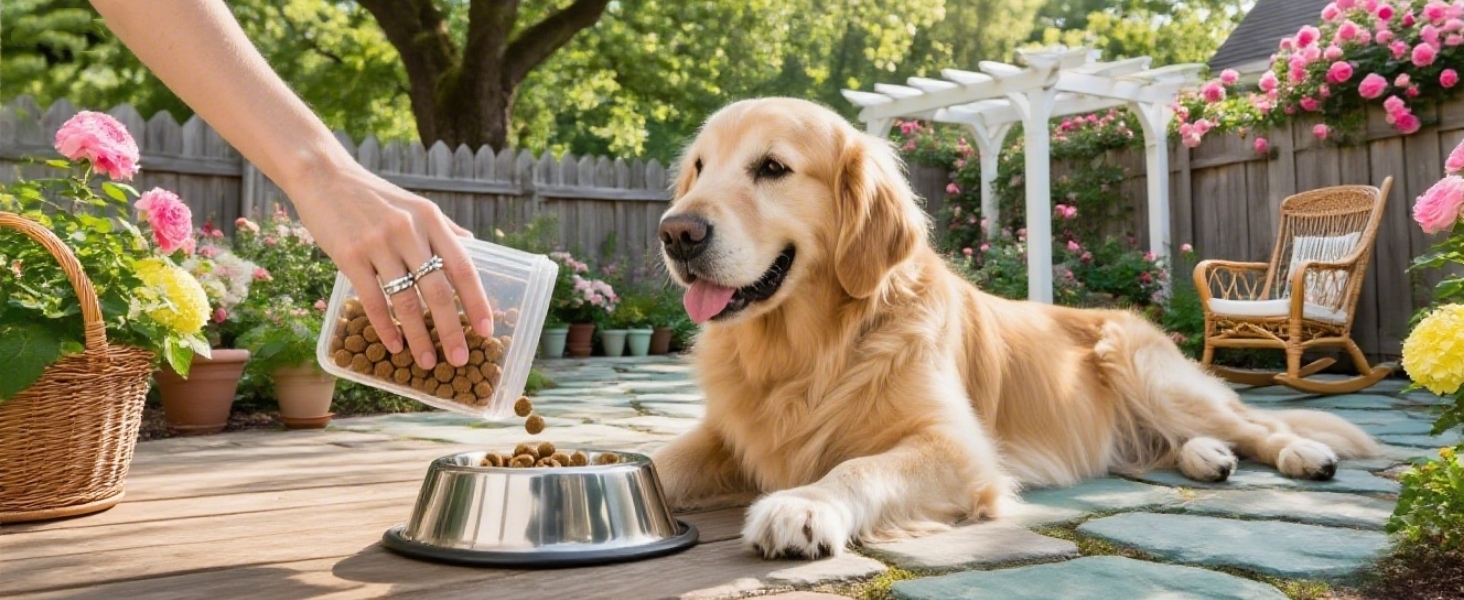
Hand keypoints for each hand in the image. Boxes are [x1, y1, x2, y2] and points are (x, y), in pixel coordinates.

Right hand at [285, 161, 491, 370]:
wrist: (323, 176)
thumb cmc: (373, 196)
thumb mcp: (416, 205)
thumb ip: (443, 228)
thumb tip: (472, 246)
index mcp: (431, 220)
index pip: (463, 267)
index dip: (477, 301)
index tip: (486, 330)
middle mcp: (409, 231)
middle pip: (438, 290)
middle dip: (452, 329)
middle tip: (461, 360)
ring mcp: (379, 244)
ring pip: (406, 300)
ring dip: (419, 337)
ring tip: (428, 363)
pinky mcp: (350, 255)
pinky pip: (373, 299)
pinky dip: (386, 327)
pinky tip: (394, 346)